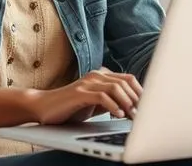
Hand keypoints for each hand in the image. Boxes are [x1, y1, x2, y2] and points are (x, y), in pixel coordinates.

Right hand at [24, 68, 141, 124]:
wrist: (44, 107)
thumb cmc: (70, 107)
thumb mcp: (96, 104)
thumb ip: (112, 102)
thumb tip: (135, 109)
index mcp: (101, 76)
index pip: (128, 79)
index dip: (140, 93)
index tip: (147, 108)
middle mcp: (96, 76)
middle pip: (125, 82)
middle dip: (137, 99)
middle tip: (142, 115)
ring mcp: (87, 83)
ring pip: (115, 87)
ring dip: (127, 102)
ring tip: (131, 116)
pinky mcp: (79, 93)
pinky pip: (101, 96)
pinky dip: (112, 105)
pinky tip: (118, 115)